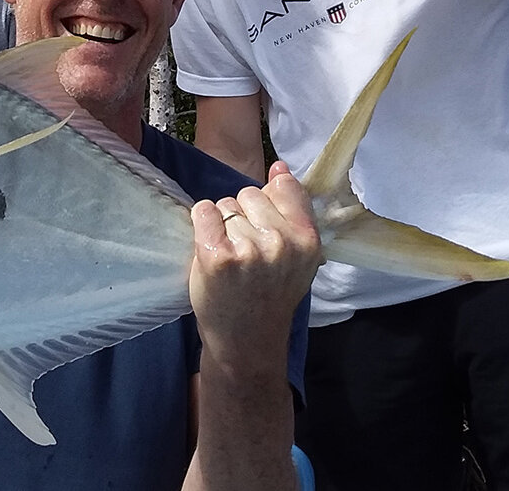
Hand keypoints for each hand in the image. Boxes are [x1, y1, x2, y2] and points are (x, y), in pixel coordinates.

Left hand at [189, 174, 320, 360]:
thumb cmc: (269, 294)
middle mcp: (281, 242)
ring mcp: (248, 249)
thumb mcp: (295, 254)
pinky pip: (203, 211)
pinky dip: (201, 224)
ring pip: (225, 205)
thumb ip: (290, 210)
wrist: (247, 340)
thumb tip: (280, 167)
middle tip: (247, 251)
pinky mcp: (216, 255)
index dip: (267, 203)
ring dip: (223, 226)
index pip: (283, 187)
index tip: (265, 227)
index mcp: (307, 239)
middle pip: (248, 194)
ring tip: (233, 259)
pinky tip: (211, 248)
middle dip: (243, 215)